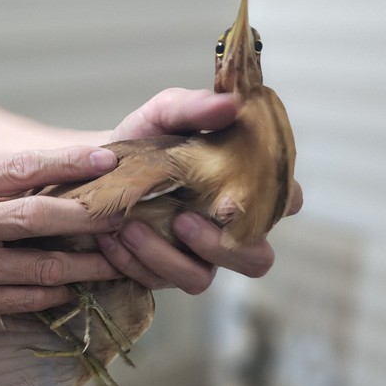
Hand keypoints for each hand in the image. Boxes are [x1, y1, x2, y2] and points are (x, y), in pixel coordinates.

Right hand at [0, 146, 124, 335]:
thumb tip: (50, 175)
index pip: (23, 167)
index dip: (69, 163)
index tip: (106, 160)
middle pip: (40, 216)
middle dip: (90, 216)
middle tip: (124, 214)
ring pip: (44, 266)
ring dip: (88, 264)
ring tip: (118, 260)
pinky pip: (29, 298)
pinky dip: (59, 292)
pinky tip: (77, 286)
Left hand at [98, 88, 303, 292]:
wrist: (98, 167)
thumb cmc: (147, 138)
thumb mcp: (165, 113)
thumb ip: (195, 106)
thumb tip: (232, 105)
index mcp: (245, 186)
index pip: (286, 200)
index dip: (274, 204)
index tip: (232, 197)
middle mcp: (229, 228)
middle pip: (256, 259)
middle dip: (220, 247)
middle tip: (183, 221)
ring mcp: (198, 256)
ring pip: (202, 279)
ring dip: (167, 258)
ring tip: (131, 227)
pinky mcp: (163, 272)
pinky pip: (158, 281)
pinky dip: (133, 262)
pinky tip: (111, 237)